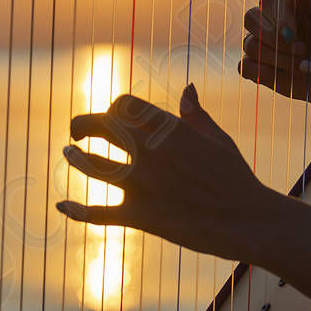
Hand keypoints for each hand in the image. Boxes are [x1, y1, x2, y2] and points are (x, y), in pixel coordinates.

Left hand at [54, 85, 275, 262]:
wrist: (249, 221)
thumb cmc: (238, 178)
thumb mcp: (218, 139)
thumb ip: (195, 115)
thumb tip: (186, 89)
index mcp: (169, 129)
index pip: (123, 104)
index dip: (111, 108)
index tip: (110, 117)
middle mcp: (150, 151)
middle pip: (99, 126)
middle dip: (82, 125)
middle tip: (76, 132)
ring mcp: (142, 184)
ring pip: (91, 164)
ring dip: (75, 157)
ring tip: (69, 154)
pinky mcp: (139, 216)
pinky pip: (96, 212)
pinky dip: (76, 210)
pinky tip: (61, 205)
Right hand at [238, 0, 310, 124]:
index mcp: (287, 2)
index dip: (279, 17)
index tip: (296, 34)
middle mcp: (270, 19)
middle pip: (250, 18)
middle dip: (274, 39)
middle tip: (301, 51)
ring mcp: (262, 43)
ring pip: (249, 45)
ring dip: (279, 60)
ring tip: (304, 68)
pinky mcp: (258, 67)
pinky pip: (244, 66)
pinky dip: (262, 73)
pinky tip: (282, 76)